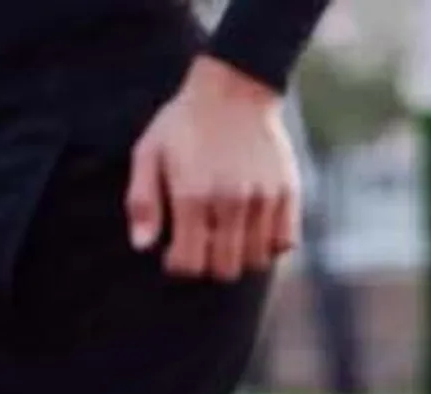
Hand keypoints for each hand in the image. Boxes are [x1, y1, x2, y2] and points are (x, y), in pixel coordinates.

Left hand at [128, 58, 299, 282]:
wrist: (234, 87)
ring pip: (256, 261)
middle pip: (224, 269)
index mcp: (193, 196)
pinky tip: (253, 226)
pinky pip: (284, 243)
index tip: (176, 248)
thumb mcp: (148, 152)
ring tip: (228, 233)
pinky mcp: (288, 193)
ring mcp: (263, 199)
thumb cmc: (183, 123)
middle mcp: (231, 202)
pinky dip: (269, 244)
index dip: (179, 263)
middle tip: (203, 240)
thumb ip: (142, 201)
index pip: (189, 264)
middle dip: (209, 263)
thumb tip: (142, 246)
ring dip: (240, 255)